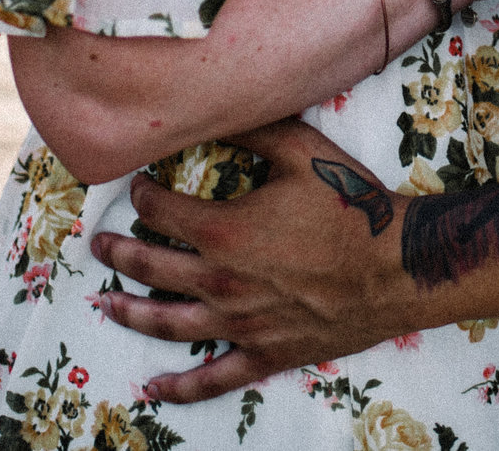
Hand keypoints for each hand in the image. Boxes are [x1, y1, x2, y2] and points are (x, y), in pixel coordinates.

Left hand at [86, 119, 422, 402]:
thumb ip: (252, 129)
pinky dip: (180, 387)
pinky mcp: (264, 353)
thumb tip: (217, 110)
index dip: (143, 195)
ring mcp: (239, 324)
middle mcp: (220, 282)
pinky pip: (213, 378)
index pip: (161, 210)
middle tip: (99, 245)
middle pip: (150, 267)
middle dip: (119, 253)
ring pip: (167, 323)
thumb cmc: (351, 205)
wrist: (399, 266)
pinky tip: (154, 388)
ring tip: (105, 302)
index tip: (138, 186)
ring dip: (130, 312)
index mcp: (222, 231)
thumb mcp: (301, 150)